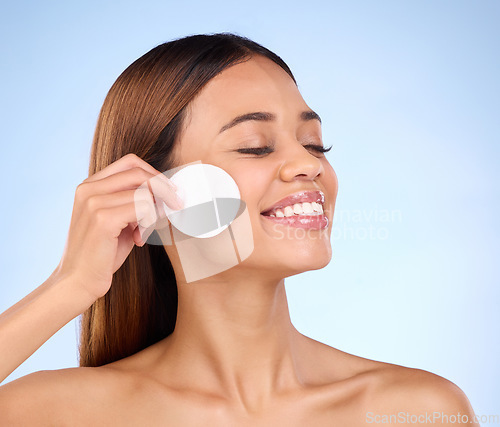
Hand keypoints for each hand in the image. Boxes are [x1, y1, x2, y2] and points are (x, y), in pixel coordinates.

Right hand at [53, 153, 181, 301]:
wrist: (78, 282)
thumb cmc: (101, 254)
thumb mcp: (119, 221)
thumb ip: (134, 203)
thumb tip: (166, 192)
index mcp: (90, 186)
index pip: (130, 162)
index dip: (154, 174)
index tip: (170, 190)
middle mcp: (88, 189)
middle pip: (139, 172)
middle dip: (164, 188)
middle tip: (176, 205)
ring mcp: (94, 202)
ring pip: (144, 193)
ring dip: (154, 214)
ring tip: (144, 233)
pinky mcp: (103, 219)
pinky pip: (143, 208)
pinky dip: (149, 223)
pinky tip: (139, 239)